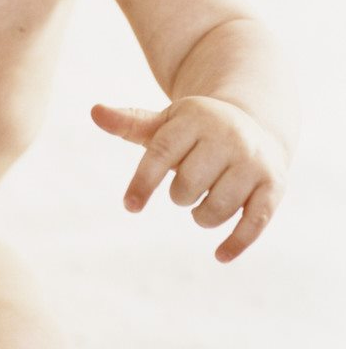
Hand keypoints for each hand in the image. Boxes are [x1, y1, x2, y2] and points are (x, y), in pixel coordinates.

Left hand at [91, 96, 287, 262]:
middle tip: (186, 187)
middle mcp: (227, 136)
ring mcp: (252, 161)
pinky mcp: (273, 185)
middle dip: (179, 195)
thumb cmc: (196, 129)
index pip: (161, 152)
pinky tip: (219, 255)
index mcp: (194, 117)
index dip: (143, 181)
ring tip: (203, 202)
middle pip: (187, 186)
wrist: (255, 122)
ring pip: (215, 209)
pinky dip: (234, 243)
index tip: (130, 206)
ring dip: (201, 216)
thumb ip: (130, 123)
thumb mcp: (166, 122)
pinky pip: (253, 223)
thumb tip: (94, 111)